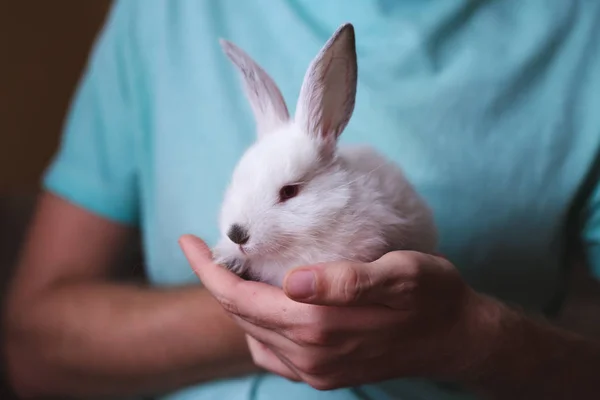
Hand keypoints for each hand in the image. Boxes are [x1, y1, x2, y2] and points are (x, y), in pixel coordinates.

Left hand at [180, 235, 495, 389]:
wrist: (456, 338)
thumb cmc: (431, 296)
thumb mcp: (399, 275)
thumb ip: (345, 281)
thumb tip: (291, 282)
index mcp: (319, 326)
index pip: (242, 298)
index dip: (209, 270)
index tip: (187, 241)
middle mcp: (310, 356)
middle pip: (241, 316)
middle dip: (216, 282)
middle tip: (205, 250)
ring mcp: (316, 372)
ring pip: (252, 334)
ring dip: (236, 303)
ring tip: (234, 271)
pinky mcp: (324, 376)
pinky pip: (271, 354)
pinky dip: (256, 326)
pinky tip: (265, 304)